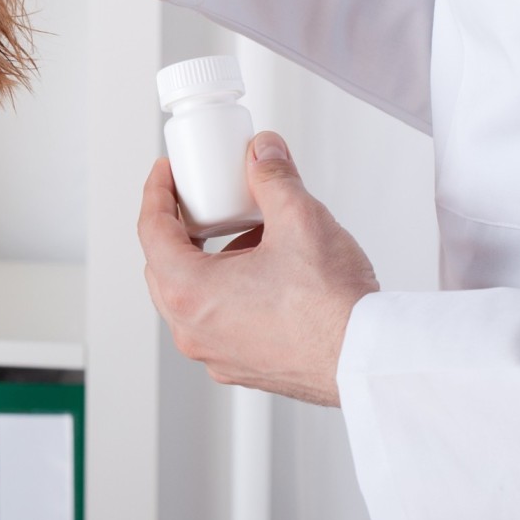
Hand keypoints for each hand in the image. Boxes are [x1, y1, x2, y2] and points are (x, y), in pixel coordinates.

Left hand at [138, 131, 379, 405]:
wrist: (369, 359)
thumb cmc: (332, 307)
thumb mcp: (299, 219)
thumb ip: (272, 177)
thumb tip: (263, 153)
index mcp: (190, 293)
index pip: (151, 231)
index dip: (157, 192)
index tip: (166, 173)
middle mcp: (194, 331)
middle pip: (164, 266)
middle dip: (179, 227)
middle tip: (199, 200)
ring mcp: (217, 354)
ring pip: (193, 296)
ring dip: (208, 260)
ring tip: (246, 233)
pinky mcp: (244, 366)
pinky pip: (219, 321)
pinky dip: (228, 291)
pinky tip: (265, 271)